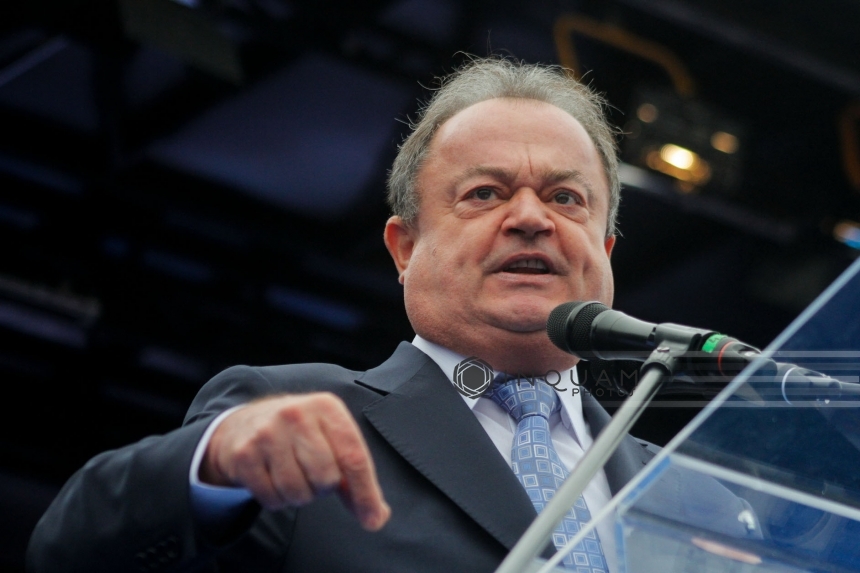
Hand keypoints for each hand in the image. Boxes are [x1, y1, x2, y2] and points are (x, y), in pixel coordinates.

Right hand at [200, 393, 390, 530]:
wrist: (245, 424)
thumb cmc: (300, 435)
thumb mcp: (331, 439)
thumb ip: (354, 474)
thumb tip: (376, 516)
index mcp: (327, 407)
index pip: (353, 457)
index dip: (366, 493)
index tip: (373, 519)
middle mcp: (297, 414)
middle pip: (326, 478)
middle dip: (323, 488)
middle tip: (312, 474)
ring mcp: (267, 433)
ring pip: (298, 492)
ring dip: (299, 495)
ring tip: (292, 474)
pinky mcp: (244, 454)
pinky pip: (272, 499)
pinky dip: (277, 500)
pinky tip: (273, 479)